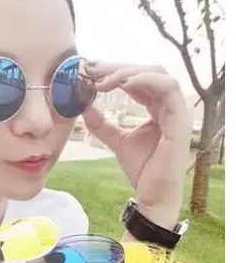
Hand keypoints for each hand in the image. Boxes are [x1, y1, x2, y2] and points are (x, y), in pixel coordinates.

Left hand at [82, 62, 192, 228]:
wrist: (153, 194)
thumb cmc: (142, 168)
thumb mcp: (117, 141)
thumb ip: (102, 124)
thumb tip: (83, 107)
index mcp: (157, 107)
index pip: (138, 79)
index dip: (114, 72)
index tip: (88, 71)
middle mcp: (169, 105)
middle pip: (146, 71)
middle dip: (116, 67)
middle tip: (90, 68)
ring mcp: (177, 110)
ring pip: (157, 74)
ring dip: (127, 72)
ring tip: (101, 79)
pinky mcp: (180, 120)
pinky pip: (167, 88)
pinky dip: (144, 80)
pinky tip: (122, 83)